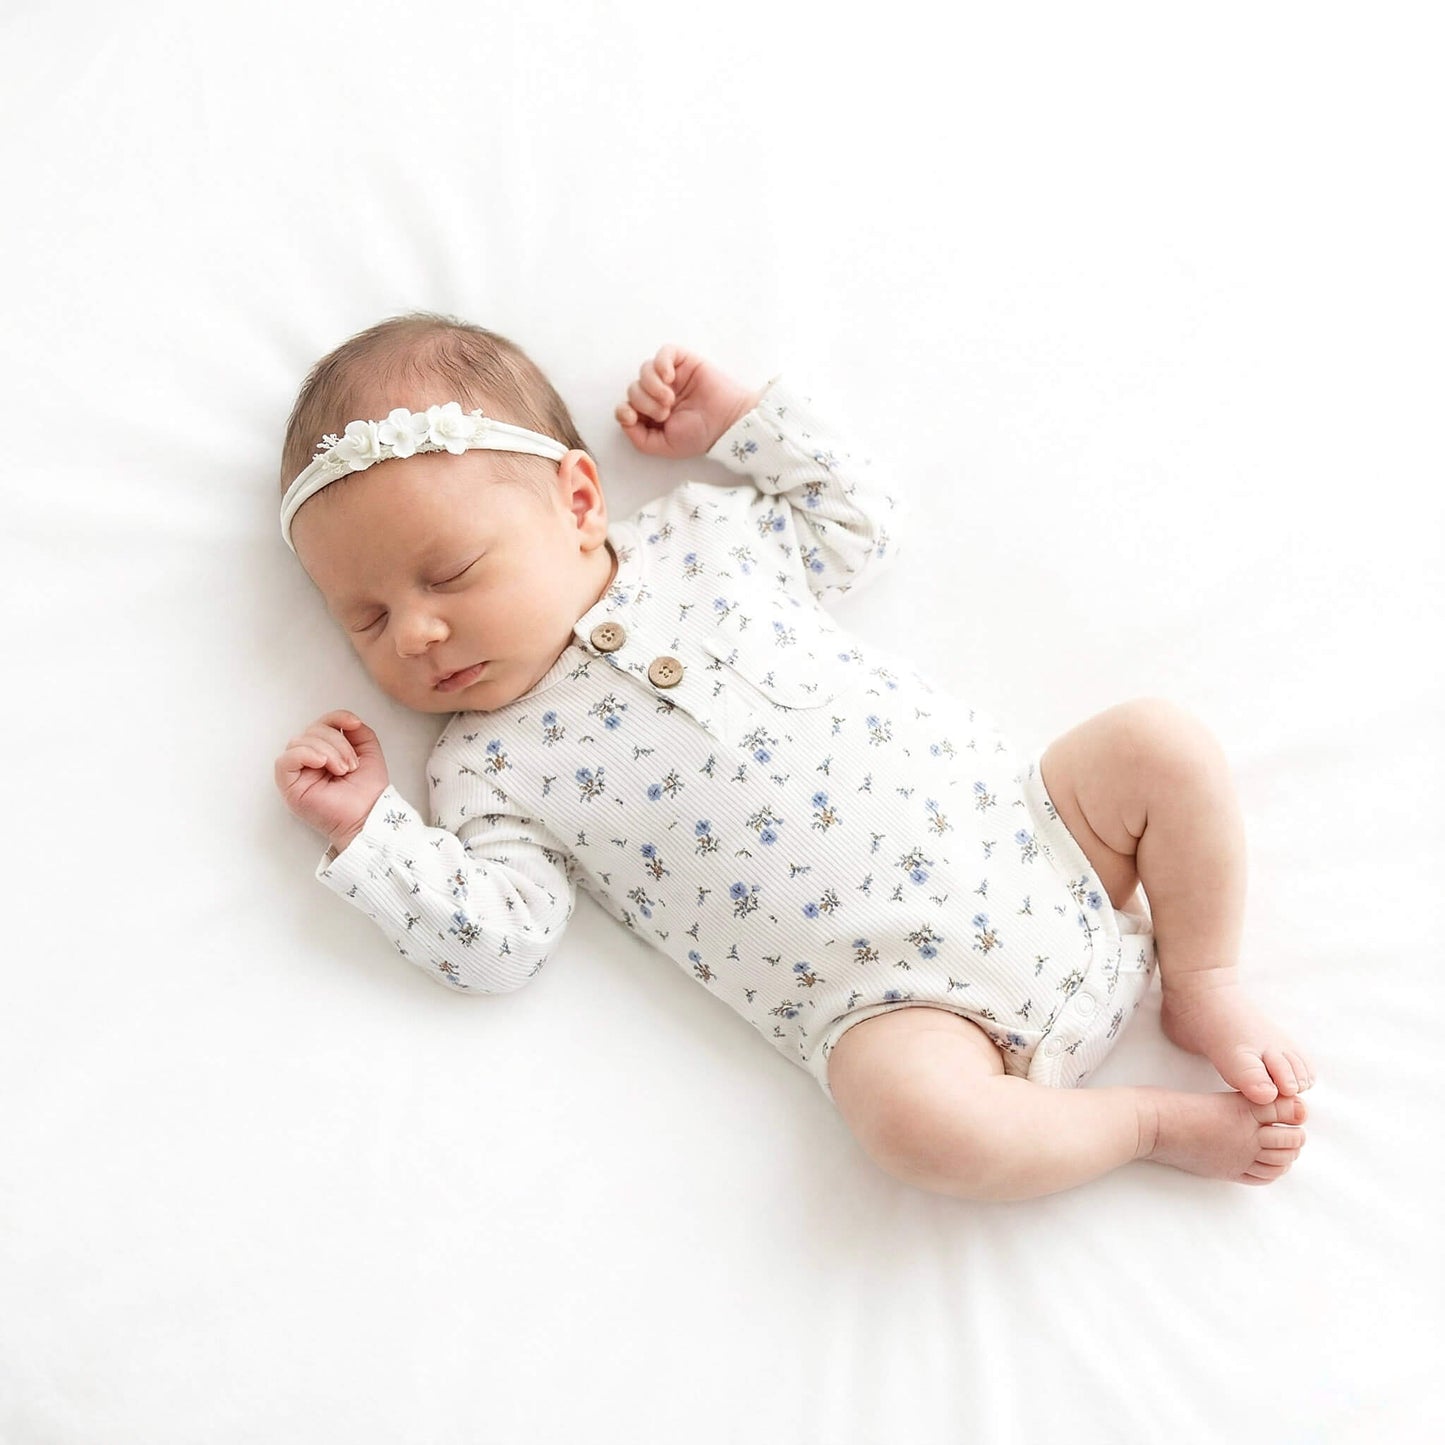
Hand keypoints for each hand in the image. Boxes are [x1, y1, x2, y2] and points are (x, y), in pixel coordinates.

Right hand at [274, 710, 390, 853]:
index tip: (354, 724)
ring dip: (327, 750)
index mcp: (325, 751)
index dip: (336, 718)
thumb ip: (358, 732)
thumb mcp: (369, 751)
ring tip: (343, 769)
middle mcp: (308, 760)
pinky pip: (285, 760)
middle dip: (336, 741)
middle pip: (311, 730)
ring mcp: (298, 773)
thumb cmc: (368, 790)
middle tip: (351, 764)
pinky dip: (304, 755)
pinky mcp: (289, 786)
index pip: (321, 724)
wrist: (368, 815)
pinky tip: (321, 763)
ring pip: (299, 742)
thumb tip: (346, 720)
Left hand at [614, 345, 764, 459]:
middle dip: (644, 402)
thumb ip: (639, 437)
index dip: (624, 410)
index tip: (633, 417)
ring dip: (651, 386)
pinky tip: (670, 377)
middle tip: (664, 413)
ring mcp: (671, 377)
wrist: (727, 423)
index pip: (625, 406)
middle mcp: (658, 394)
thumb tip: (624, 416)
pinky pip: (664, 352)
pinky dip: (661, 363)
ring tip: (669, 399)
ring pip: (644, 370)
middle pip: (633, 389)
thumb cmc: (699, 436)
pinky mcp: (684, 361)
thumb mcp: (663, 446)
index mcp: (652, 415)